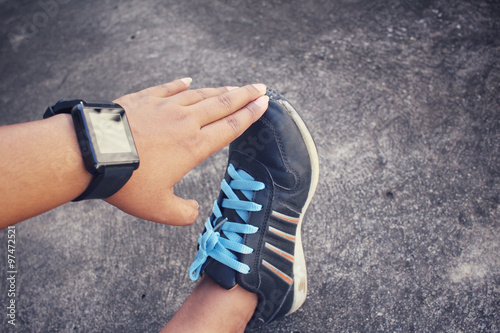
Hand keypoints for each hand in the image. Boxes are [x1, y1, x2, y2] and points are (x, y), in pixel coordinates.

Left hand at [105, 78, 268, 225]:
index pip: (230, 127)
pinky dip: (181, 84)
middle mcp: (185, 122)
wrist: (93, 154)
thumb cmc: (127, 182)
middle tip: (260, 88)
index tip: (264, 104)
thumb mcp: (158, 208)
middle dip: (245, 96)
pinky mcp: (145, 99)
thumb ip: (182, 213)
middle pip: (223, 105)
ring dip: (219, 90)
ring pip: (200, 95)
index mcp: (194, 146)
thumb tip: (193, 212)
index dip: (250, 115)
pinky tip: (188, 80)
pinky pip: (169, 88)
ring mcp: (165, 107)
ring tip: (233, 87)